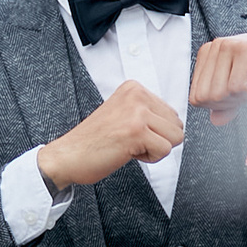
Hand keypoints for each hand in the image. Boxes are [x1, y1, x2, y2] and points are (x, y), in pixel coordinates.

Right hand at [36, 79, 187, 187]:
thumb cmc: (95, 140)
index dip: (154, 130)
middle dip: (158, 139)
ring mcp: (137, 113)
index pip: (171, 113)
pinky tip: (128, 153)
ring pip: (175, 138)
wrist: (68, 155)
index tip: (129, 131)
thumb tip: (177, 122)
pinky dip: (149, 158)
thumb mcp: (123, 113)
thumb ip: (148, 111)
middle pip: (177, 125)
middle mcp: (136, 95)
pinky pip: (165, 151)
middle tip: (130, 141)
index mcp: (134, 88)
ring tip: (129, 146)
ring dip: (154, 149)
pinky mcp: (137, 132)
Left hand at [189, 27, 246, 125]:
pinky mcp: (244, 50)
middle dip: (230, 102)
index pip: (196, 98)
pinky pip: (236, 88)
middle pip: (204, 98)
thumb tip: (214, 120)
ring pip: (219, 94)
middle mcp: (214, 47)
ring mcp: (227, 46)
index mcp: (208, 56)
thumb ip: (228, 105)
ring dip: (243, 96)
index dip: (220, 104)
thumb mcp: (246, 94)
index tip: (241, 89)